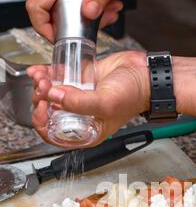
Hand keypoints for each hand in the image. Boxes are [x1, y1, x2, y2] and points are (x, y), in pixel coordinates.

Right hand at [26, 0, 122, 41]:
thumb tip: (90, 12)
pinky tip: (110, 8)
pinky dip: (96, 10)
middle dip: (77, 25)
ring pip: (70, 11)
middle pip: (53, 14)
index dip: (44, 27)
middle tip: (96, 26)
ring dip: (92, 19)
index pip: (36, 8)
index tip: (59, 38)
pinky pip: (80, 4)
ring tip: (110, 14)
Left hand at [27, 51, 149, 147]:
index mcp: (86, 131)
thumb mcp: (105, 104)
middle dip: (41, 100)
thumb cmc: (133, 96)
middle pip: (48, 113)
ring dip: (41, 85)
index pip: (54, 135)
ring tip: (43, 77)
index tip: (43, 107)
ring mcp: (78, 97)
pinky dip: (45, 74)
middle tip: (44, 88)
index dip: (43, 123)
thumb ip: (79, 103)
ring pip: (50, 95)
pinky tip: (40, 70)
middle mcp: (80, 116)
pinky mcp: (79, 80)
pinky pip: (56, 79)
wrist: (144, 74)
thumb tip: (54, 96)